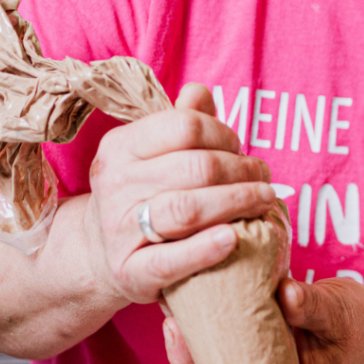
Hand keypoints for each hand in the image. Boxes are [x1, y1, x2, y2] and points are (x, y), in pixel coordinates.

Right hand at [84, 83, 275, 306]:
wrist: (99, 255)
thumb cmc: (142, 195)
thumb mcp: (152, 154)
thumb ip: (181, 123)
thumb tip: (199, 91)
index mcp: (121, 146)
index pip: (185, 126)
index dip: (224, 134)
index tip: (240, 148)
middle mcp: (116, 184)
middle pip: (196, 167)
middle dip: (242, 170)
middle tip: (264, 178)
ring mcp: (120, 229)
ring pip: (187, 209)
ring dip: (237, 202)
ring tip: (264, 201)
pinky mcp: (130, 272)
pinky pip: (171, 260)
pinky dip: (205, 249)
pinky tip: (233, 238)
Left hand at [162, 276, 363, 363]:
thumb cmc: (359, 325)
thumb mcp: (340, 316)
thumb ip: (314, 308)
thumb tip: (286, 294)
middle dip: (188, 362)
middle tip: (173, 327)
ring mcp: (258, 362)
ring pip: (213, 362)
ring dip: (190, 341)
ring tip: (173, 310)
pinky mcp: (255, 337)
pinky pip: (224, 337)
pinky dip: (206, 322)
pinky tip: (190, 297)